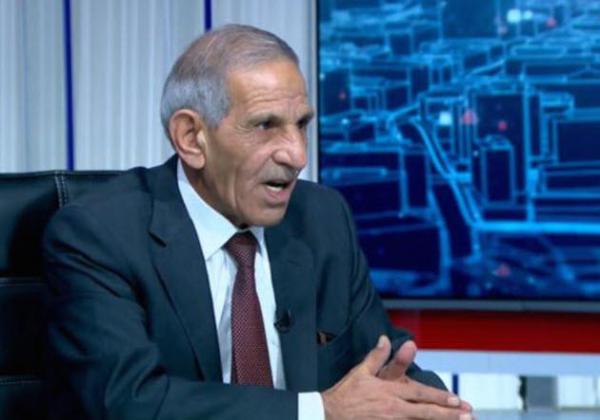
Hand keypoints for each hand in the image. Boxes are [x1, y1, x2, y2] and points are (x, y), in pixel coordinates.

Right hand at [321, 336, 473, 419]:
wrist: (329, 414)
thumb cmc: (345, 393)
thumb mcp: (360, 372)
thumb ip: (376, 356)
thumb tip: (384, 339)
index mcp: (389, 392)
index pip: (420, 394)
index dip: (439, 398)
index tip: (457, 400)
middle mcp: (393, 409)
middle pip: (425, 412)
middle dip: (448, 415)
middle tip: (468, 416)